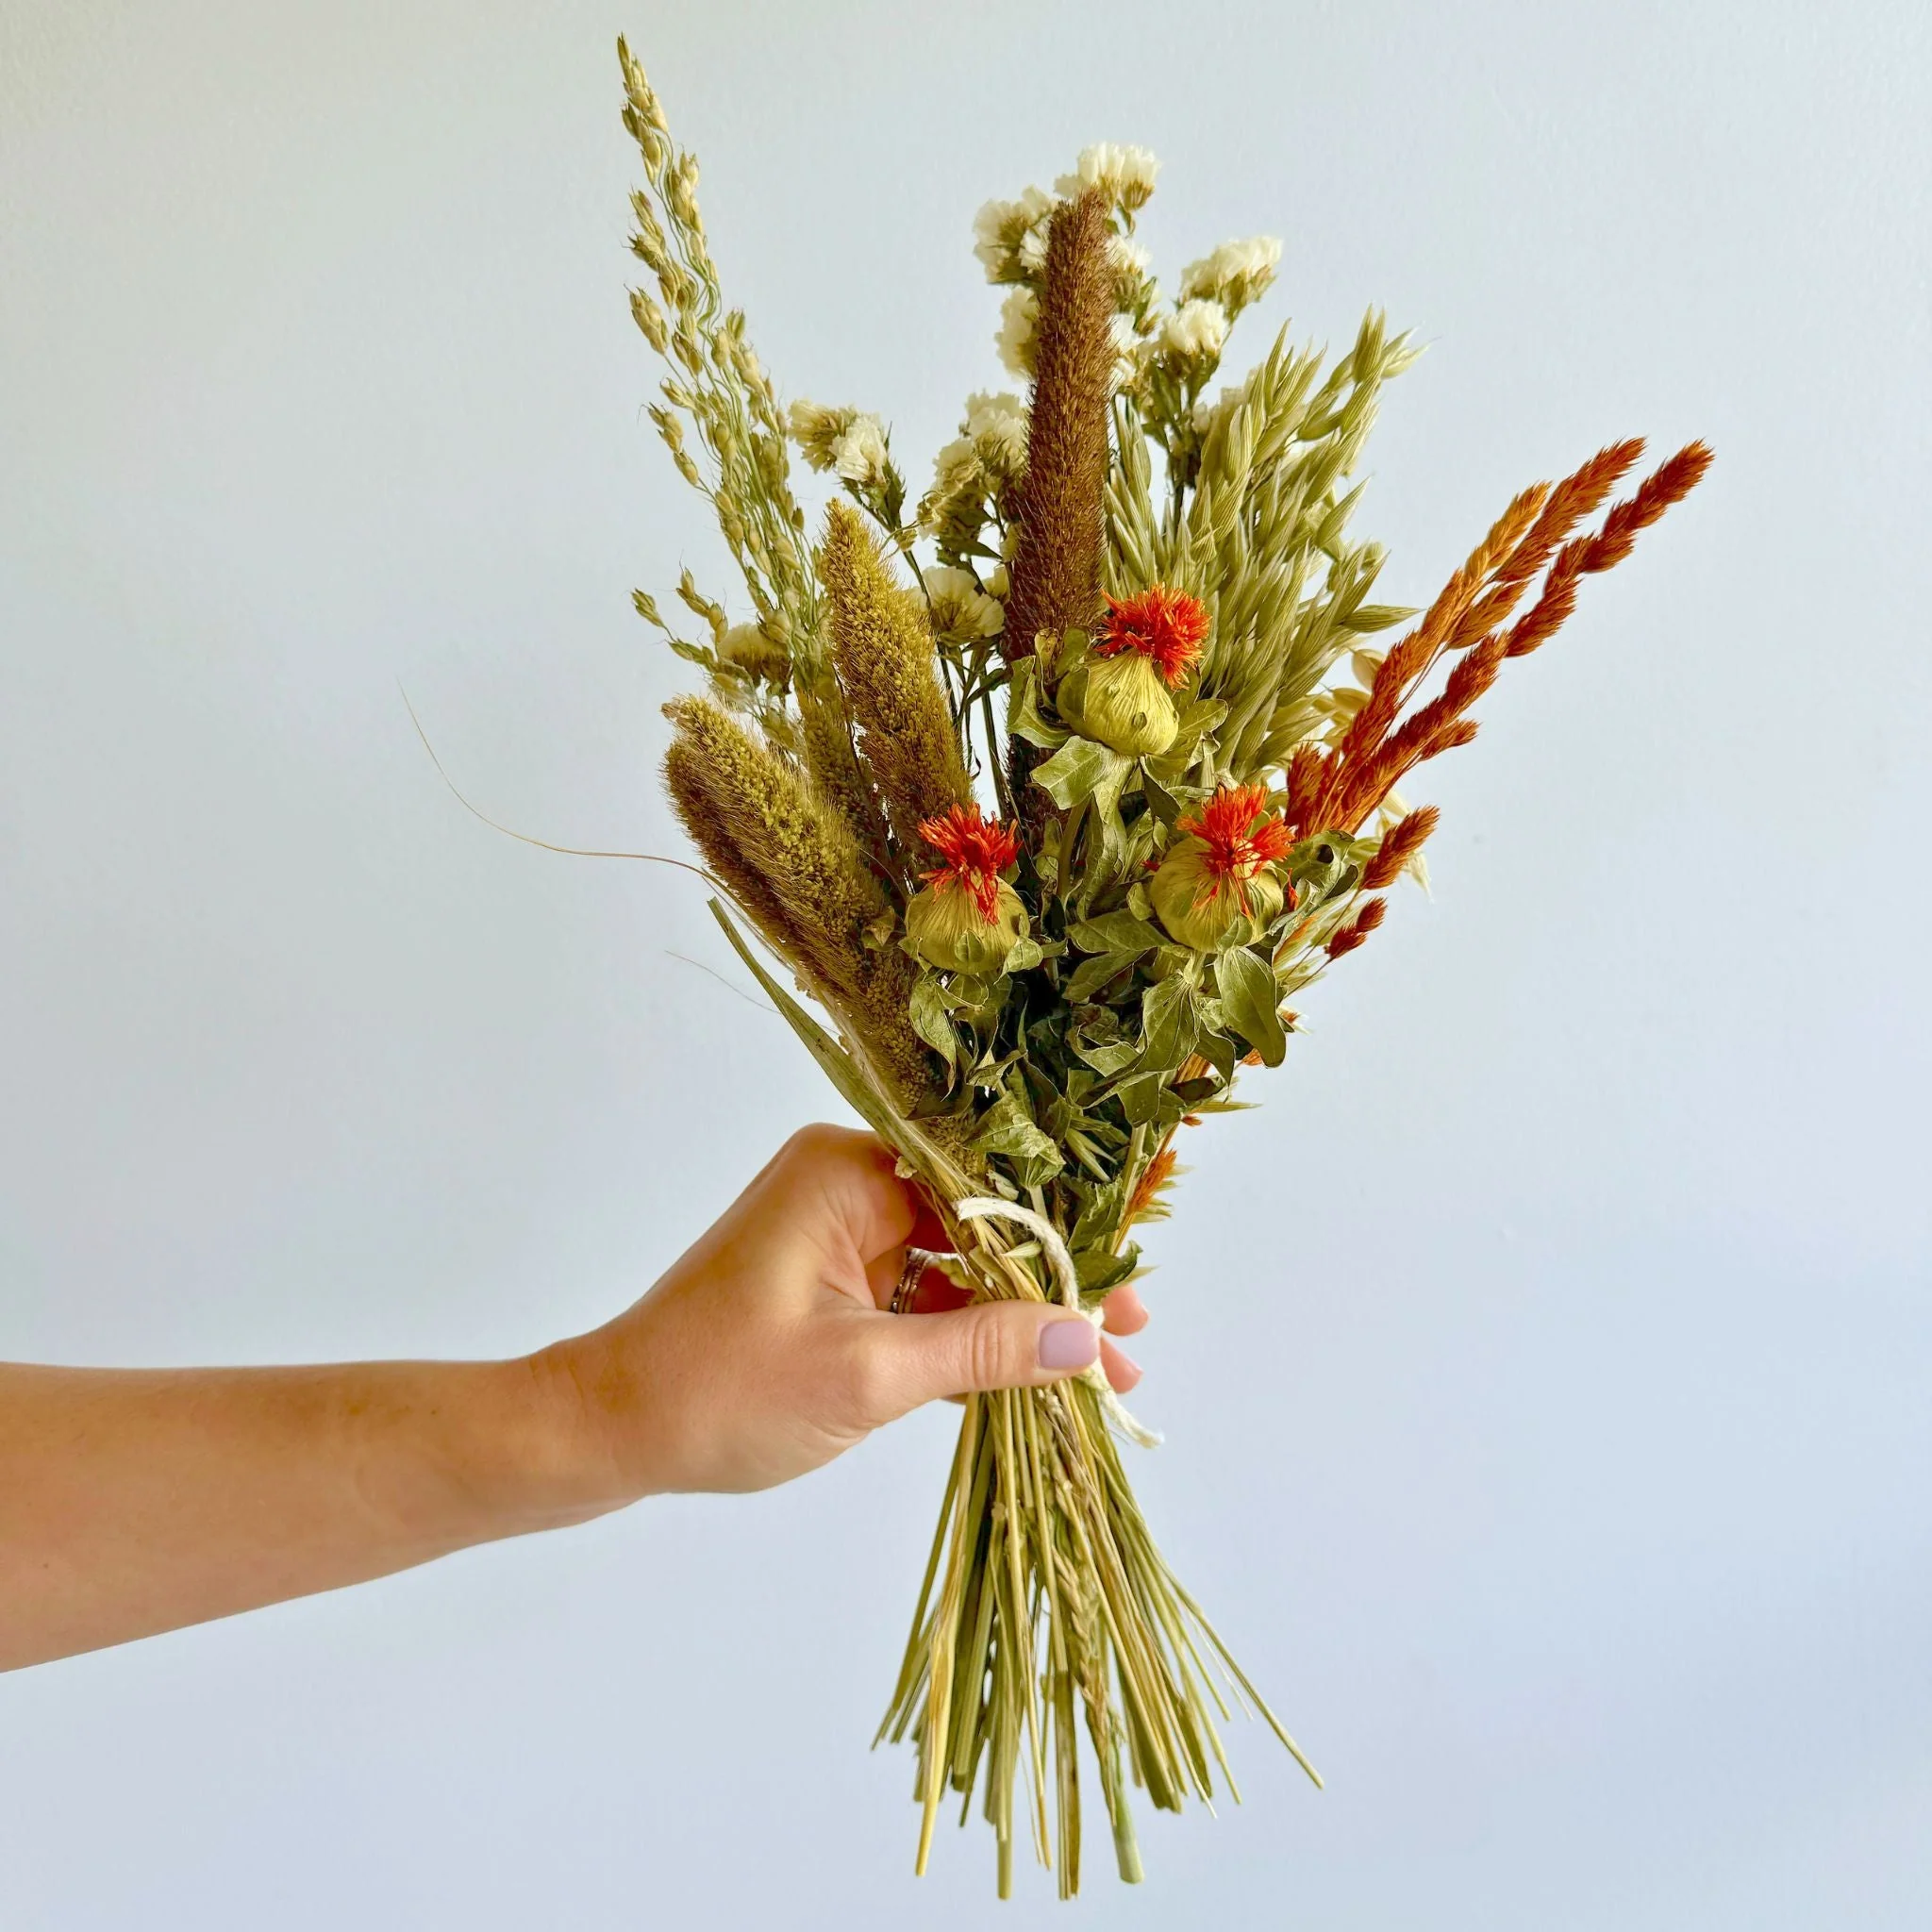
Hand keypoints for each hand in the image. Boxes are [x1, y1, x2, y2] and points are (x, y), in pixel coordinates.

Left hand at [537, 1124, 1150, 1497]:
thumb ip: (979, 1353)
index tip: (1130, 1292)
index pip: (986, 1192)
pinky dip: (970, 1341)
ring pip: (960, 1269)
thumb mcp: (864, 1376)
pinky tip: (1035, 1378)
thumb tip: (1085, 1340)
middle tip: (1133, 1339)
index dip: (1065, 1246)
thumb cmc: (717, 1391)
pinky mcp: (837, 1285)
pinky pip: (924, 1300)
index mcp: (847, 1174)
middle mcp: (849, 1185)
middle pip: (982, 1228)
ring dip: (1019, 1322)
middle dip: (1055, 1288)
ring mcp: (843, 1236)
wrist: (611, 1430)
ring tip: (1104, 1370)